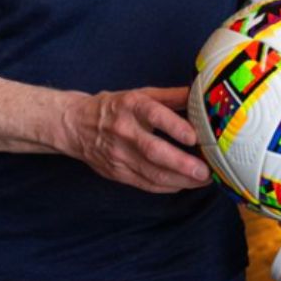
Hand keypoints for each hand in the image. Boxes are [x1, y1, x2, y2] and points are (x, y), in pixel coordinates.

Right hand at [60, 86, 209, 193]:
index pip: (154, 115)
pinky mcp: (116, 173)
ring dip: (180, 180)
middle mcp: (124, 130)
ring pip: (151, 173)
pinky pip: (145, 184)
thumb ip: (170, 96)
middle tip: (206, 171)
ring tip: (202, 180)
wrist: (75, 125)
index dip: (174, 126)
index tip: (194, 137)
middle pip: (153, 151)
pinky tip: (183, 184)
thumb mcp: (140, 94)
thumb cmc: (115, 107)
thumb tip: (200, 95)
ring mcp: (118, 155)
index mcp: (130, 106)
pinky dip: (167, 186)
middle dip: (182, 164)